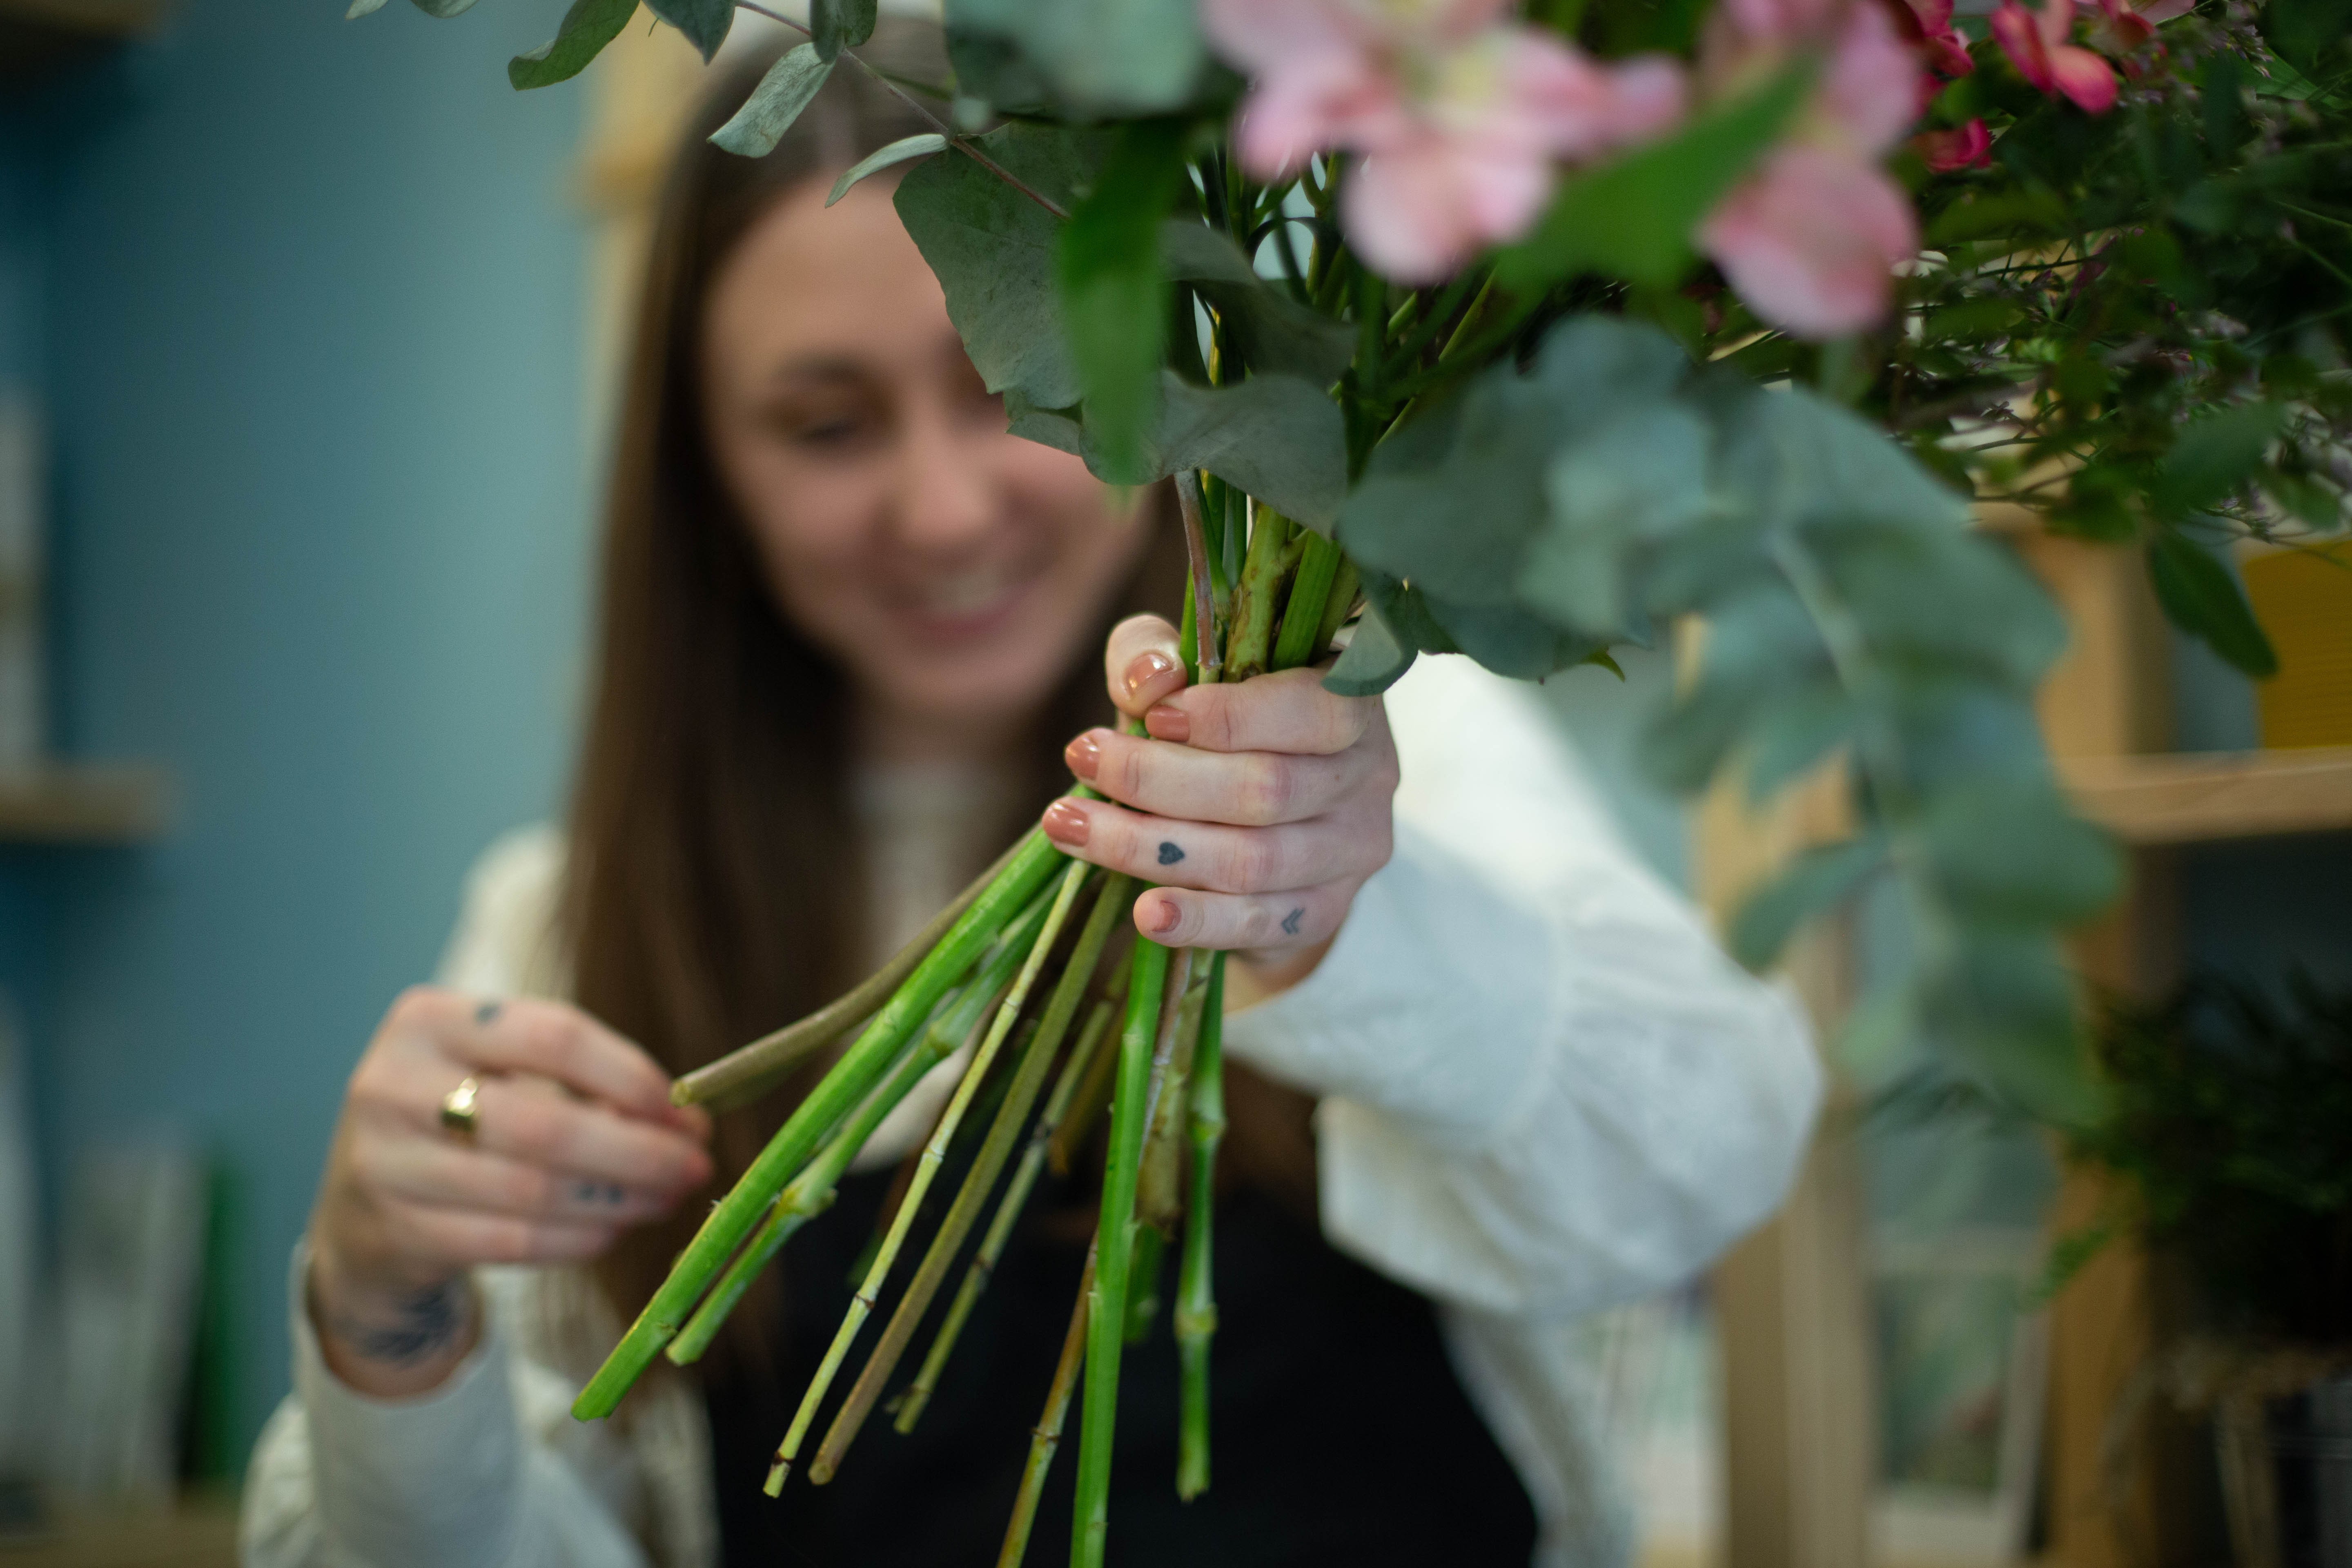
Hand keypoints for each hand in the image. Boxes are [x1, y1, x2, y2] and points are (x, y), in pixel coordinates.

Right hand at [307, 988, 710, 1395]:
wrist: (355, 1213)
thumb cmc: (454, 1125)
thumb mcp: (501, 1079)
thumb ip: (584, 1088)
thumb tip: (690, 1124)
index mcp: (427, 1020)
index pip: (555, 1036)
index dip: (632, 1077)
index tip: (686, 1111)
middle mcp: (393, 1084)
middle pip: (547, 1123)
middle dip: (638, 1150)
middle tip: (696, 1166)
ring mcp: (385, 1163)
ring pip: (532, 1190)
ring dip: (617, 1199)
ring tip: (666, 1198)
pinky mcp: (393, 1233)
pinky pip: (510, 1241)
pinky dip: (575, 1238)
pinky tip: (611, 1230)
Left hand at [1041, 613, 1397, 999]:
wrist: (1260, 819)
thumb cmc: (1215, 725)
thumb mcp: (1182, 672)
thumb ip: (1155, 655)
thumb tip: (1149, 682)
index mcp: (1351, 701)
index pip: (1310, 710)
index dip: (1231, 718)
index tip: (1152, 717)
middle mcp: (1368, 776)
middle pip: (1267, 789)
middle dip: (1160, 777)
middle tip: (1081, 759)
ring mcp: (1352, 851)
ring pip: (1253, 861)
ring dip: (1152, 848)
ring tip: (1071, 828)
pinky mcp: (1323, 912)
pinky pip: (1259, 923)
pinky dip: (1198, 920)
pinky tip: (1144, 912)